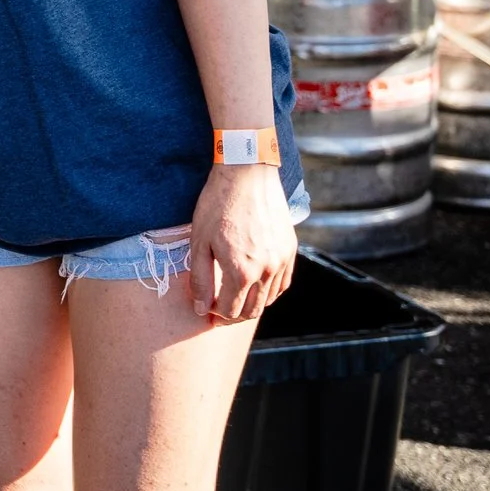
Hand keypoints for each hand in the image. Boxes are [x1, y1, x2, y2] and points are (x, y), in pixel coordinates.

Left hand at [187, 162, 296, 323]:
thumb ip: (201, 279)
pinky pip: (284, 283)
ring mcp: (282, 260)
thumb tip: (200, 308)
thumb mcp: (199, 242)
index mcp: (241, 271)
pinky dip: (270, 292)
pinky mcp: (290, 249)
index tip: (206, 312)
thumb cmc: (217, 204)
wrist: (246, 173)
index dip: (216, 316)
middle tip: (219, 312)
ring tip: (235, 300)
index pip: (230, 311)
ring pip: (269, 299)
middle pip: (252, 310)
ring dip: (252, 305)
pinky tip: (257, 288)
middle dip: (234, 316)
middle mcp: (266, 270)